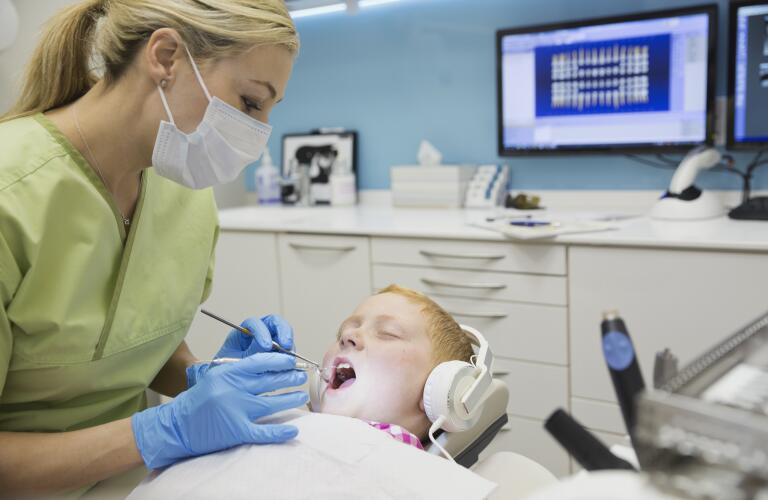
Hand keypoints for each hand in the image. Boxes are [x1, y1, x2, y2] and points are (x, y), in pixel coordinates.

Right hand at [132, 352, 307, 469]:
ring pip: (272, 402)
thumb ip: (238, 371)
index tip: (291, 361)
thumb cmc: (199, 400)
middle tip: (301, 376)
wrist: (177, 425)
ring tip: (301, 396)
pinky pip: (263, 431)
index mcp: (228, 373)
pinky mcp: (237, 430)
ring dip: (290, 399)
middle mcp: (233, 389)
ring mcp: (236, 410)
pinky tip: (293, 430)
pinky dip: (279, 432)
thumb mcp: (216, 377)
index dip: (279, 361)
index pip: (260, 362)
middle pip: (270, 381)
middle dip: (290, 378)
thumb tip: (268, 367)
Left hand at [187, 314, 294, 387]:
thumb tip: (268, 348)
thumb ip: (253, 354)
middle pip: (275, 323)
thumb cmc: (229, 370)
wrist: (229, 383)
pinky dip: (290, 357)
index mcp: (244, 332)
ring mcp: (271, 342)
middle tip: (286, 345)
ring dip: (289, 346)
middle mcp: (259, 333)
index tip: (266, 346)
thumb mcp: (237, 362)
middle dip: (283, 332)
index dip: (262, 331)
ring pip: (284, 336)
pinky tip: (291, 367)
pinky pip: (288, 351)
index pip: (254, 323)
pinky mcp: (279, 353)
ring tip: (290, 359)